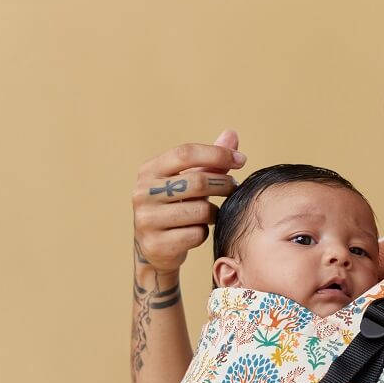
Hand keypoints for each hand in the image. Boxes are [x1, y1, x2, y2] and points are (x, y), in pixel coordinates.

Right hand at [132, 129, 246, 273]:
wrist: (154, 249)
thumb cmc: (176, 208)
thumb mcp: (188, 181)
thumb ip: (209, 160)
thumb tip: (232, 133)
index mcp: (148, 171)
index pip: (185, 153)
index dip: (217, 154)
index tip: (241, 160)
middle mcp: (143, 193)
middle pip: (197, 182)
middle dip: (223, 184)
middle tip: (235, 187)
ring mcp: (147, 220)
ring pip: (200, 211)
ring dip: (214, 212)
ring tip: (212, 213)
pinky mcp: (157, 244)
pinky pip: (196, 234)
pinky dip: (204, 233)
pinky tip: (197, 232)